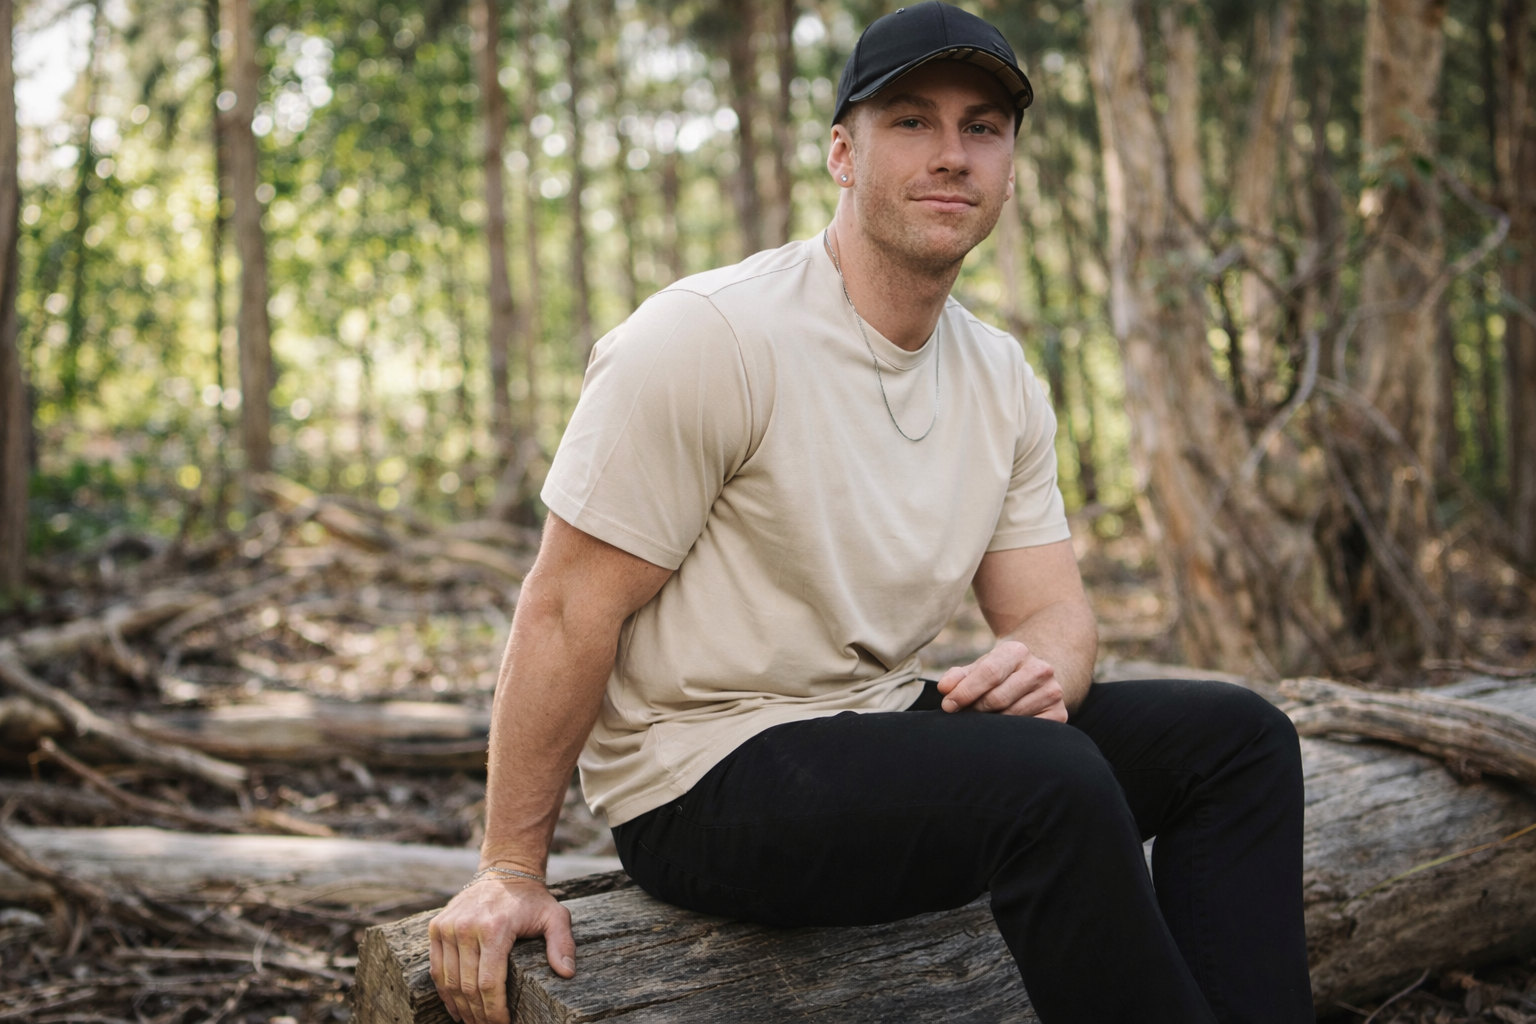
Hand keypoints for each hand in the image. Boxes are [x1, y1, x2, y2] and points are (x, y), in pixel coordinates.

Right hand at [429, 876, 575, 1023]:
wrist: (504, 871)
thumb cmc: (532, 900)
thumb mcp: (555, 916)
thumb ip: (562, 944)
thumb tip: (566, 972)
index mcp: (495, 928)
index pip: (488, 983)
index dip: (494, 1011)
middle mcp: (467, 927)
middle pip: (467, 987)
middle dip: (478, 1015)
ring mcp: (448, 926)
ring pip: (449, 981)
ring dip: (460, 1008)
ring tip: (472, 1022)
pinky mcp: (436, 927)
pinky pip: (437, 968)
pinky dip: (444, 992)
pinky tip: (456, 1007)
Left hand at [936, 640, 1066, 721]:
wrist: (1035, 681)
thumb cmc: (999, 675)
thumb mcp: (979, 669)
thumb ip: (959, 677)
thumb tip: (945, 688)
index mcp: (1017, 651)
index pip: (989, 672)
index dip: (965, 691)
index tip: (948, 706)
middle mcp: (1040, 669)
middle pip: (998, 697)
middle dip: (975, 710)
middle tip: (964, 717)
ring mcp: (1053, 692)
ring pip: (1011, 716)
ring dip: (991, 724)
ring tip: (983, 721)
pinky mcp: (1059, 715)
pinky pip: (1027, 730)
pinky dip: (1010, 733)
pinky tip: (1003, 729)